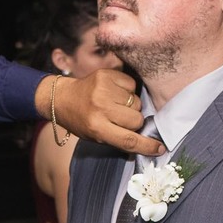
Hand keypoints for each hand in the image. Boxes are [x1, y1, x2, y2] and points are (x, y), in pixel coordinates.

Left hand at [36, 69, 164, 157]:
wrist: (63, 98)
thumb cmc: (81, 121)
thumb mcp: (96, 137)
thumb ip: (120, 138)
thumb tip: (149, 144)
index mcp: (96, 127)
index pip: (128, 140)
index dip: (147, 145)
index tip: (160, 148)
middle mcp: (100, 108)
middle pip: (137, 119)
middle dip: (133, 121)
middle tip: (120, 119)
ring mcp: (103, 89)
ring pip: (136, 102)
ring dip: (130, 106)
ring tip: (115, 104)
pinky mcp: (106, 74)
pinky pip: (132, 85)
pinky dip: (127, 91)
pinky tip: (115, 93)